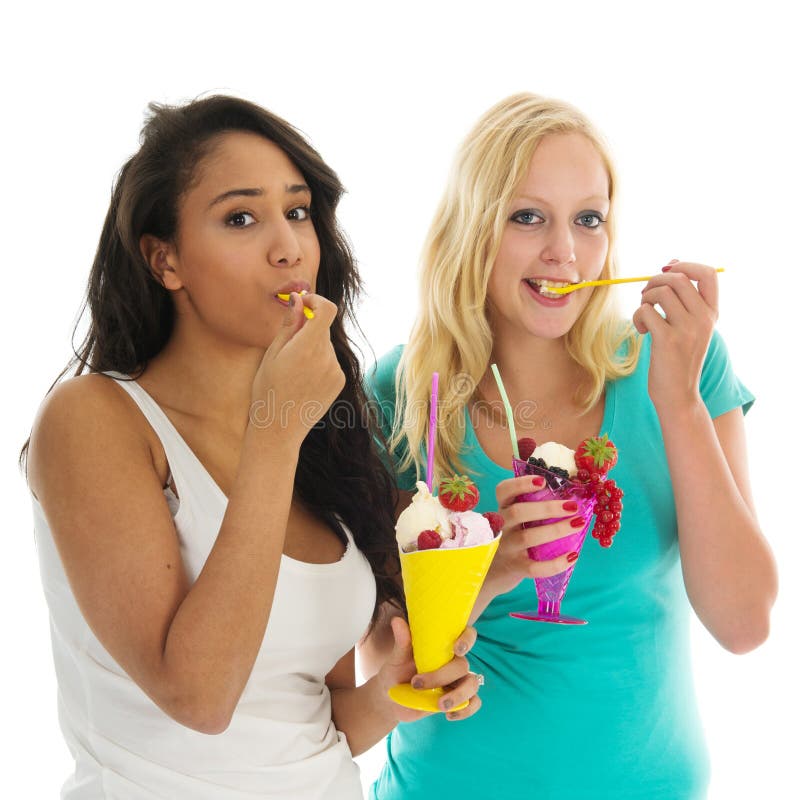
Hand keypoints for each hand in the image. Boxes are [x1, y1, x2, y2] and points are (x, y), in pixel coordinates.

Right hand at [250, 292, 345, 443]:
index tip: (303, 303)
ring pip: (325, 345)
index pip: (327, 310)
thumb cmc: (268, 390)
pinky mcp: (339, 381)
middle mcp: (327, 358)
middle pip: (322, 328)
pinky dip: (318, 361)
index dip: (316, 300)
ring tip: (293, 370)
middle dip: (307, 328)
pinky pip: (330, 360)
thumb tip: (298, 299)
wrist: (279, 428)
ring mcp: (336, 371)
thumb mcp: (272, 354)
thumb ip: (289, 325)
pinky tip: (302, 379)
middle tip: (286, 347)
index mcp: (307, 348)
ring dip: (311, 346)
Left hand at [375, 617, 481, 721]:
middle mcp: (453, 662)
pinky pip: (474, 703)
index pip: (466, 635)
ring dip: (458, 695)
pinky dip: (466, 710)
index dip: (467, 639)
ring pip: (472, 684)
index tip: (456, 648)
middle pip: (463, 665)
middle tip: (417, 683)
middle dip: (442, 676)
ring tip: (439, 705)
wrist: (390, 699)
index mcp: (443, 647)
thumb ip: (402, 641)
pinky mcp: (457, 701)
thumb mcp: (397, 658)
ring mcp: (457, 682)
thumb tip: (397, 620)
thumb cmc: (396, 671)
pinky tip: (448, 715)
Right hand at [483, 474, 588, 598]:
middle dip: (547, 508)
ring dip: (556, 530)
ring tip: (578, 524)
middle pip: (518, 512)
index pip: (504, 491)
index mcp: (502, 508)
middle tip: (573, 506)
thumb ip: (533, 508)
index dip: (521, 484)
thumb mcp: (514, 519)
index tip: (543, 481)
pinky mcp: (515, 568)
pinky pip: (535, 567)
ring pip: (528, 537)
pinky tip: (573, 556)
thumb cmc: (512, 538)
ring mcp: (506, 548)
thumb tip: (571, 496)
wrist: (492, 571)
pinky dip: (555, 563)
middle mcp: (500, 526)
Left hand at [633, 260, 718, 412]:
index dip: (685, 265)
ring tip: (645, 314)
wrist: (679, 395)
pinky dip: (638, 316)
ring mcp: (687, 329)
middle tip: (647, 296)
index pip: (708, 274)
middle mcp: (704, 319)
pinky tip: (642, 330)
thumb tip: (671, 264)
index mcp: (712, 313)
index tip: (667, 271)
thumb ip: (685, 299)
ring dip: (645, 298)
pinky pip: (646, 311)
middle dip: (655, 281)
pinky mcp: (668, 340)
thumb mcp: (690, 327)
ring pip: (661, 292)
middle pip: (678, 278)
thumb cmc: (678, 358)